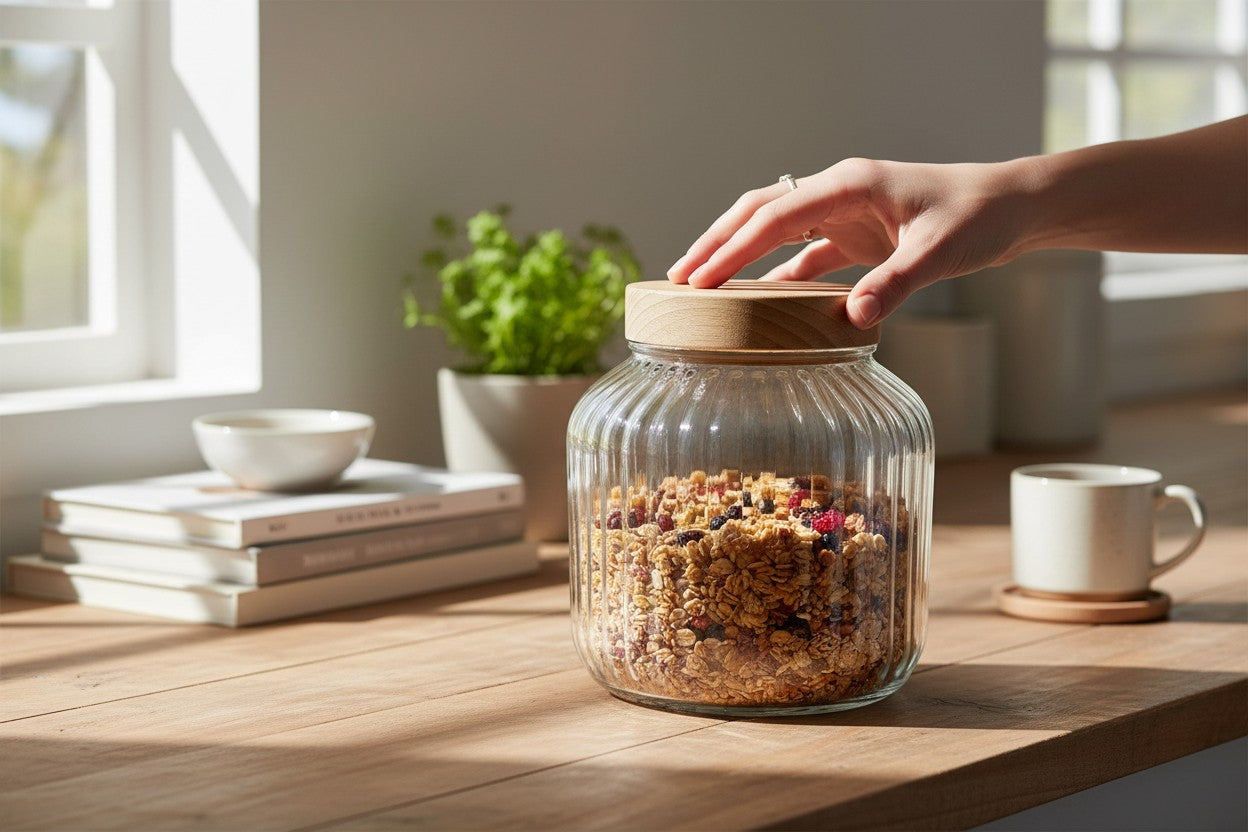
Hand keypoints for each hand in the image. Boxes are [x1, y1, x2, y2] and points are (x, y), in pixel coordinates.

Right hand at [666, 158, 1030, 327]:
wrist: (1013, 206)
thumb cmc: (980, 217)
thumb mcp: (940, 252)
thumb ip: (894, 283)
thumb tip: (851, 319)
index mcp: (848, 184)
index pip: (773, 215)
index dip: (731, 247)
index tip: (697, 278)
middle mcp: (838, 192)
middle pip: (759, 212)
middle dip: (717, 243)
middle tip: (677, 279)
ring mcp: (846, 212)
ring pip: (776, 230)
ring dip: (740, 255)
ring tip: (702, 286)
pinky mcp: (858, 234)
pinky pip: (805, 253)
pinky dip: (778, 273)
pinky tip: (760, 301)